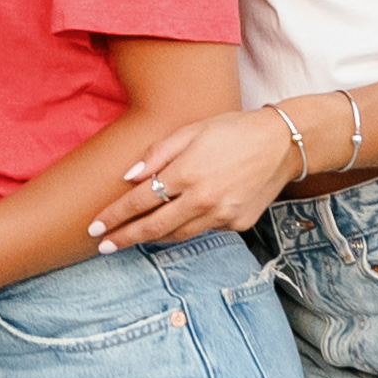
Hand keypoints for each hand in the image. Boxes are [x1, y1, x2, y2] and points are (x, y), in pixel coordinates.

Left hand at [87, 109, 301, 251]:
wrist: (282, 143)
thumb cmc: (233, 129)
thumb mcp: (191, 130)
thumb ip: (157, 154)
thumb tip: (129, 177)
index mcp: (187, 173)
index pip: (139, 201)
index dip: (114, 217)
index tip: (94, 227)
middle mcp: (203, 199)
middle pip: (154, 228)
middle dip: (124, 238)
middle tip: (103, 247)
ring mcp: (222, 215)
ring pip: (178, 235)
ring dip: (153, 239)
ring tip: (132, 239)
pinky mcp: (238, 224)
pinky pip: (204, 230)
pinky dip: (187, 227)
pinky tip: (178, 221)